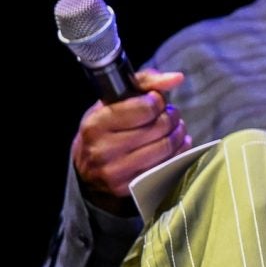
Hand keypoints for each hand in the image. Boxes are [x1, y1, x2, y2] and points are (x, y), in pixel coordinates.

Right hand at [70, 69, 189, 205]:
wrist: (87, 166)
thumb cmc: (107, 125)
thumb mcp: (116, 99)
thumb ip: (147, 81)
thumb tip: (177, 78)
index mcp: (96, 124)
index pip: (146, 108)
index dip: (157, 101)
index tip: (156, 101)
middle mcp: (102, 150)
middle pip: (159, 127)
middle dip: (171, 116)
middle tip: (169, 114)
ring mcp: (114, 172)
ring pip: (166, 147)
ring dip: (178, 133)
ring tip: (174, 128)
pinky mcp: (127, 187)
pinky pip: (165, 167)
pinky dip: (178, 152)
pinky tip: (175, 144)